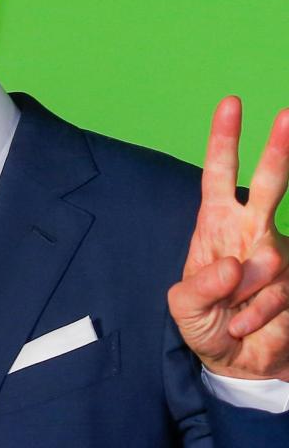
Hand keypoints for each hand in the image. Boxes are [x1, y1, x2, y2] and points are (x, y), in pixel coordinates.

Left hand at [168, 96, 288, 380]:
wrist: (236, 359)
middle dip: (278, 151)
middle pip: (269, 184)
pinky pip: (282, 294)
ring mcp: (279, 254)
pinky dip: (260, 316)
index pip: (219, 174)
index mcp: (216, 223)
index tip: (231, 104)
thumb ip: (200, 286)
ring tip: (231, 316)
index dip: (224, 140)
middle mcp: (251, 230)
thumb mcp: (184, 307)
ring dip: (248, 298)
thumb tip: (233, 264)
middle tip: (287, 115)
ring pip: (272, 261)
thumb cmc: (205, 322)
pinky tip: (248, 325)